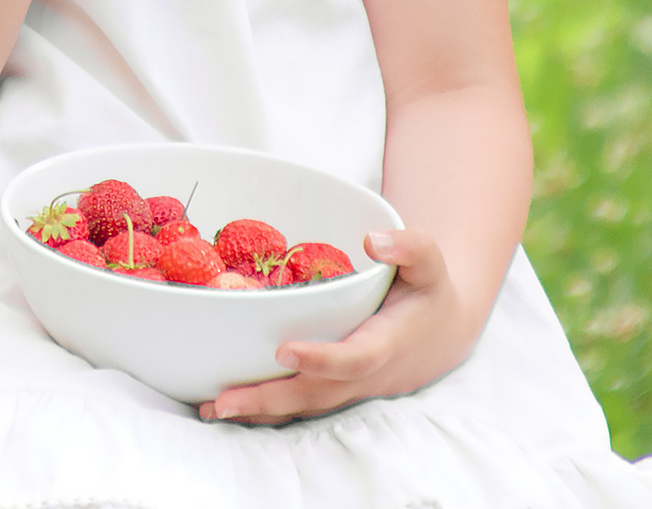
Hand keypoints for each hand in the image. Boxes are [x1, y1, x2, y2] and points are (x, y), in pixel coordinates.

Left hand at [198, 229, 475, 424]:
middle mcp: (364, 374)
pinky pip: (298, 405)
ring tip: (211, 408)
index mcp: (386, 342)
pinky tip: (225, 407)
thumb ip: (409, 247)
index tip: (283, 349)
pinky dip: (263, 409)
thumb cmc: (428, 292)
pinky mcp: (333, 391)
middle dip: (269, 398)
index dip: (321, 359)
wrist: (440, 333)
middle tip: (222, 401)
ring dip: (258, 410)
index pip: (353, 359)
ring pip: (302, 406)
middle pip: (315, 394)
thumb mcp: (429, 263)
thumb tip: (374, 240)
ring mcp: (347, 388)